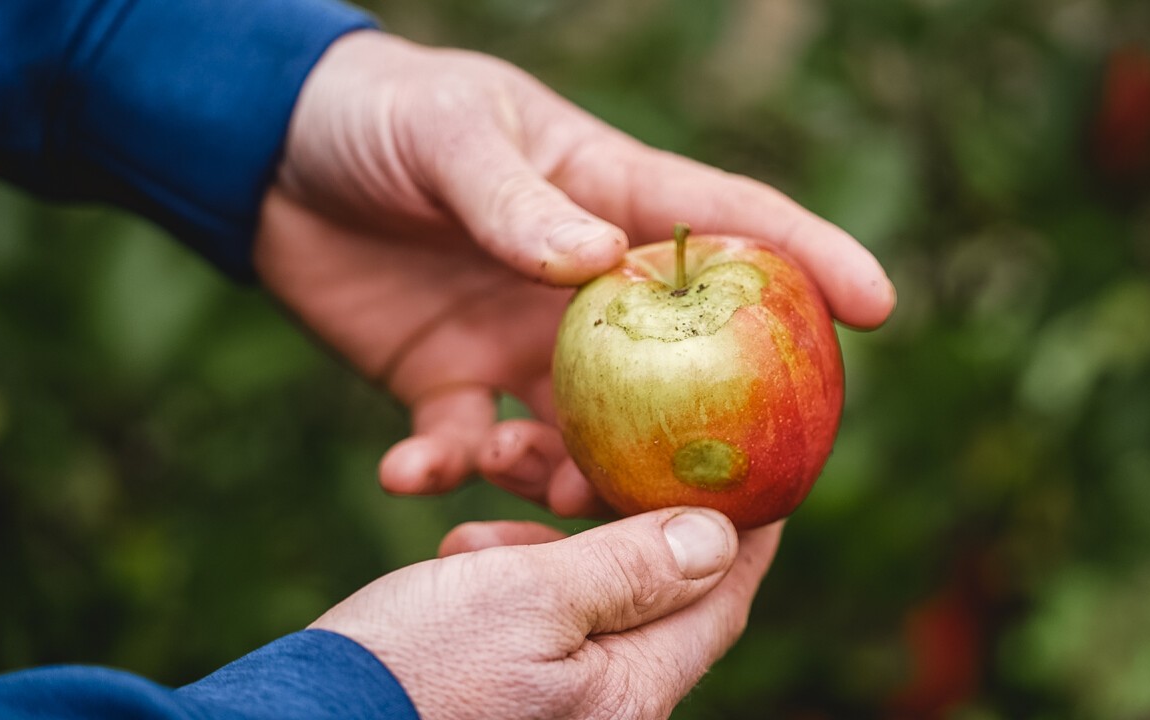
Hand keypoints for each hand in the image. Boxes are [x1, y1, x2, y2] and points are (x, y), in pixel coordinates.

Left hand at [254, 31, 895, 514]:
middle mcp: (581, 289)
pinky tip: (409, 470)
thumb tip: (595, 265)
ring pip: (582, 437)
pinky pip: (468, 449)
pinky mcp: (449, 385)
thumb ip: (514, 201)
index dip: (810, 260)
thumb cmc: (381, 115)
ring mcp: (520, 344)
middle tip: (700, 493)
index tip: (877, 306)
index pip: (726, 227)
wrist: (272, 159)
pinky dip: (445, 470)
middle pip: (674, 369)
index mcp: (605, 203)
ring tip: (517, 480)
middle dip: (697, 433)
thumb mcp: (450, 134)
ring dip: (564, 480)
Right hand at [310, 508, 781, 719]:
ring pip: (595, 607)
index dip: (742, 528)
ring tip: (493, 529)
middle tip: (604, 463)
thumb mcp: (525, 598)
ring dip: (560, 550)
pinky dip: (519, 582)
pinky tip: (466, 556)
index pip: (720, 597)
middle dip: (629, 524)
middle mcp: (607, 712)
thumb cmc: (410, 669)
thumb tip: (717, 536)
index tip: (747, 466)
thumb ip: (630, 566)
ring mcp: (558, 712)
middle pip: (658, 598)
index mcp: (629, 692)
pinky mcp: (509, 703)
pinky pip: (545, 629)